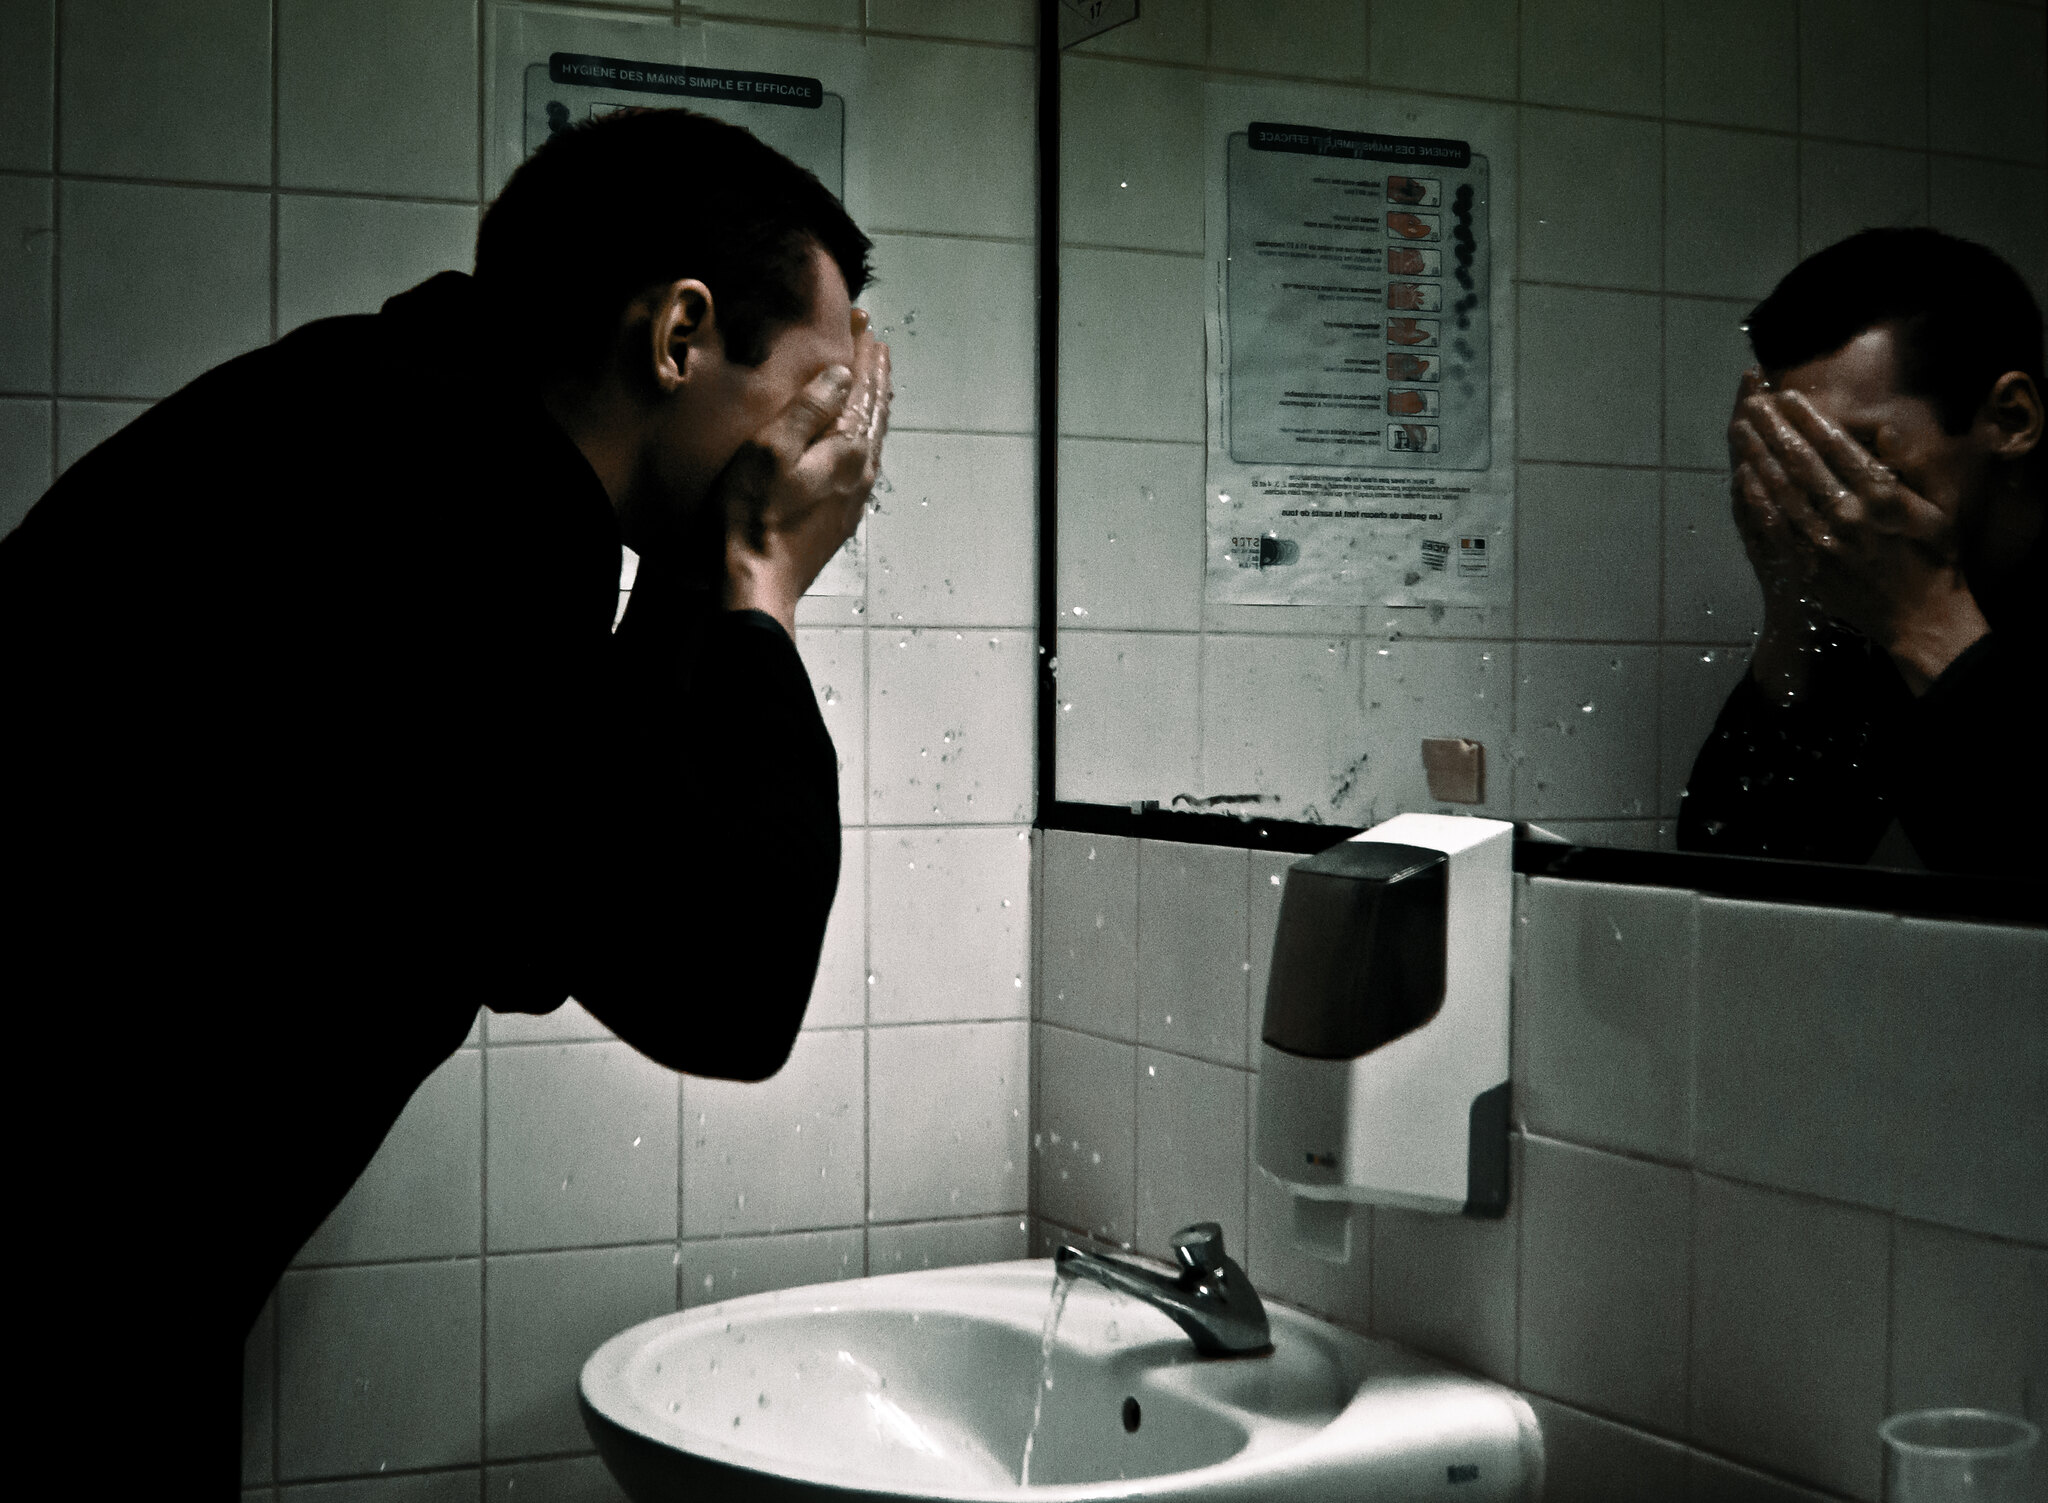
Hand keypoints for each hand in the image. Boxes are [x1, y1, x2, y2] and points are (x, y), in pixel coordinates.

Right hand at [715, 324, 890, 636]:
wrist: (759, 582)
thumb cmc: (754, 515)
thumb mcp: (772, 449)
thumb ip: (810, 408)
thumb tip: (844, 374)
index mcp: (848, 448)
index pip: (861, 387)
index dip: (862, 352)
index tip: (862, 322)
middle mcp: (862, 470)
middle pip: (876, 409)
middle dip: (875, 372)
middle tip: (875, 342)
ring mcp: (856, 495)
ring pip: (875, 435)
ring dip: (874, 401)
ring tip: (873, 379)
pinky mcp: (843, 515)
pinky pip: (865, 460)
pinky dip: (866, 432)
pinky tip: (859, 435)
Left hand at [1728, 381, 1986, 691]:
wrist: (1921, 619)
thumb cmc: (1935, 558)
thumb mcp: (1940, 507)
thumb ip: (1913, 466)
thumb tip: (1886, 431)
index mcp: (1882, 495)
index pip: (1836, 447)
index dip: (1807, 418)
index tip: (1786, 396)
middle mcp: (1848, 515)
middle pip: (1801, 463)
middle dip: (1773, 429)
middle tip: (1751, 402)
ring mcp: (1823, 542)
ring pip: (1781, 490)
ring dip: (1757, 456)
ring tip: (1740, 428)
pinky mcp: (1806, 565)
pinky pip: (1773, 526)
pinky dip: (1755, 498)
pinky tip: (1741, 476)